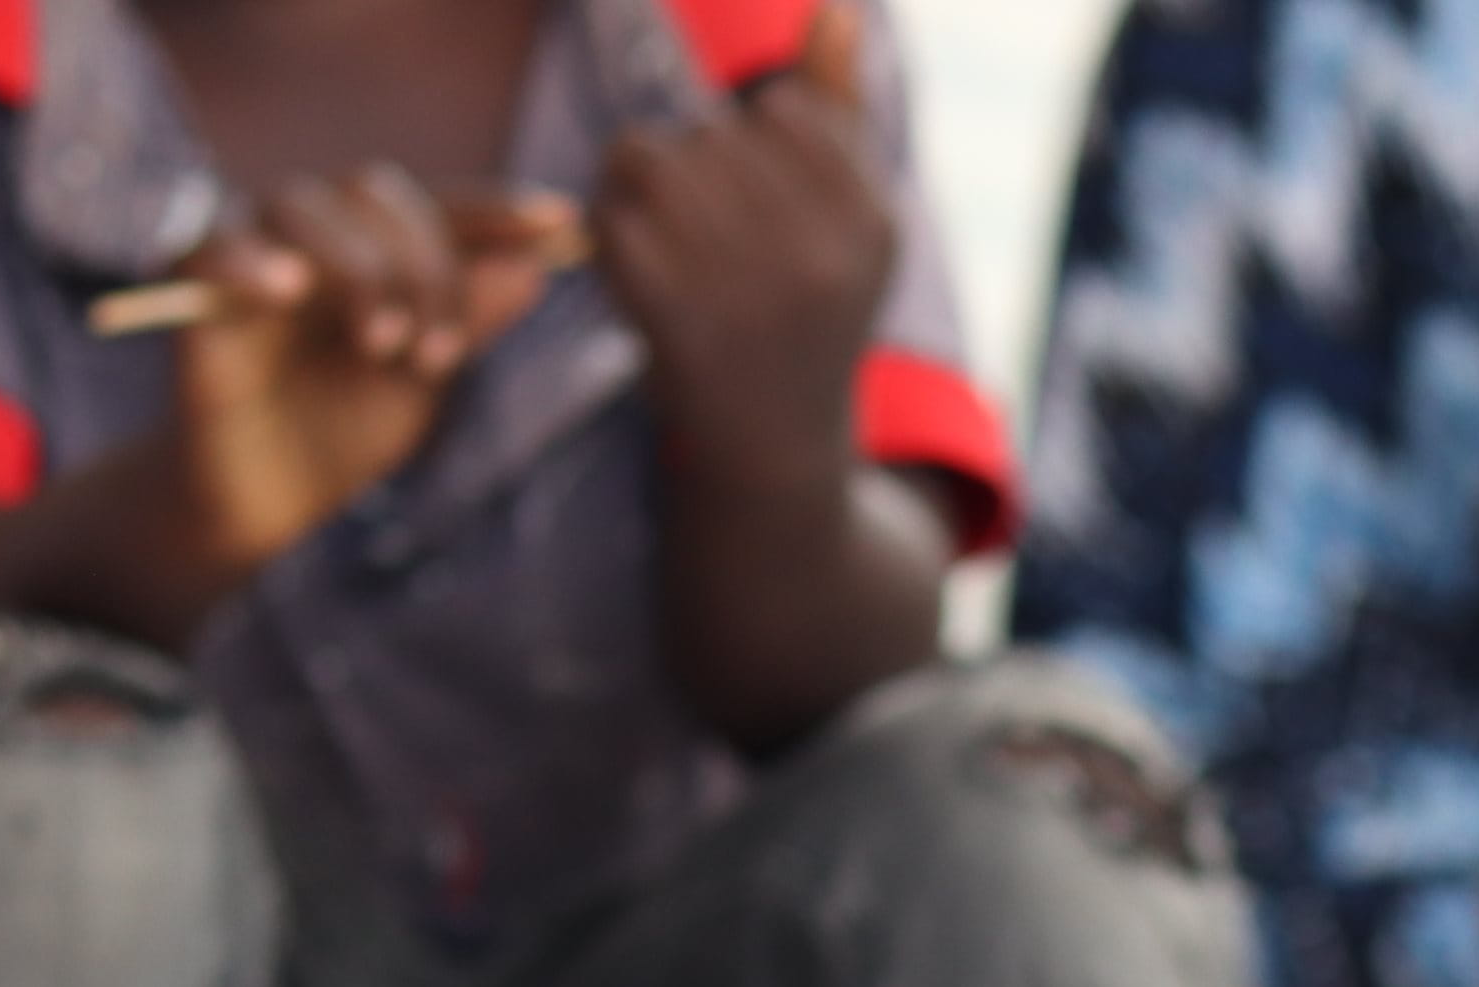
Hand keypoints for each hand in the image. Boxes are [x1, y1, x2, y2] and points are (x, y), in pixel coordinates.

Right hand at [166, 170, 575, 573]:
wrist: (262, 500)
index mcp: (375, 248)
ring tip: (383, 344)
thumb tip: (531, 271)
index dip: (497, 209)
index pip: (438, 206)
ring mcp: (250, 248)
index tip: (561, 220)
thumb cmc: (338, 433)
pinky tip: (284, 291)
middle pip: (374, 194)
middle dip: (425, 265)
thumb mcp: (418, 382)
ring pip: (304, 205)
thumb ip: (463, 323)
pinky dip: (249, 259)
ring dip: (359, 267)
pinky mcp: (188, 283)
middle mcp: (313, 232)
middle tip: (440, 352)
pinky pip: (212, 243)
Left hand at [594, 2, 900, 504]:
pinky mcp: (673, 309)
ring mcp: (744, 283)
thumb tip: (836, 7)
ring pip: (652, 156)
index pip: (778, 111)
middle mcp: (818, 251)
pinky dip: (609, 231)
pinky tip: (637, 275)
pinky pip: (612, 209)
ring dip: (641, 194)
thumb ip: (841, 111)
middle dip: (692, 172)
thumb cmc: (806, 319)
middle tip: (706, 246)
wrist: (773, 451)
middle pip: (710, 132)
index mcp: (870, 221)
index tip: (757, 213)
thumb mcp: (848, 223)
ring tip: (670, 251)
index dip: (750, 148)